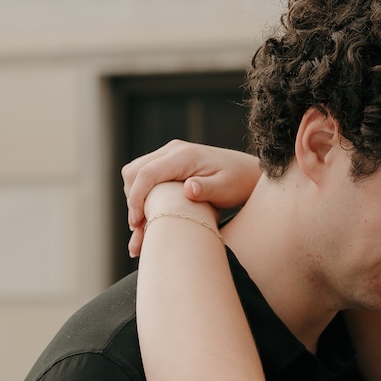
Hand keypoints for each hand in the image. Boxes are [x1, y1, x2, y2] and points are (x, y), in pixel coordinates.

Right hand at [122, 140, 261, 256]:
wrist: (247, 172)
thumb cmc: (238, 182)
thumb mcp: (226, 188)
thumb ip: (207, 188)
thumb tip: (188, 189)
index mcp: (183, 156)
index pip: (146, 174)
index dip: (136, 199)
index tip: (137, 224)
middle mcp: (172, 151)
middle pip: (134, 172)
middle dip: (132, 201)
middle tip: (139, 230)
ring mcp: (169, 155)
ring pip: (136, 175)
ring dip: (135, 200)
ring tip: (143, 229)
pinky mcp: (169, 164)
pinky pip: (146, 178)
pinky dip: (142, 197)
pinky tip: (147, 220)